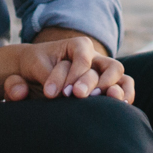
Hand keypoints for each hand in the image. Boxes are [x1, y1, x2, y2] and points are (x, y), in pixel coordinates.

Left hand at [3, 34, 133, 102]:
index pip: (82, 57)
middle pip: (106, 66)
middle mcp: (96, 57)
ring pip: (120, 74)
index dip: (72, 74)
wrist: (40, 72)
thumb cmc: (37, 67)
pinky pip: (125, 88)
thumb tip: (26, 93)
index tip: (54, 93)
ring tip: (105, 101)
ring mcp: (105, 72)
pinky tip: (118, 107)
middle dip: (91, 81)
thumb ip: (28, 80)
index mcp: (78, 45)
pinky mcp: (109, 87)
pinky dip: (125, 96)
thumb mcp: (30, 68)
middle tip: (75, 96)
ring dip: (114, 88)